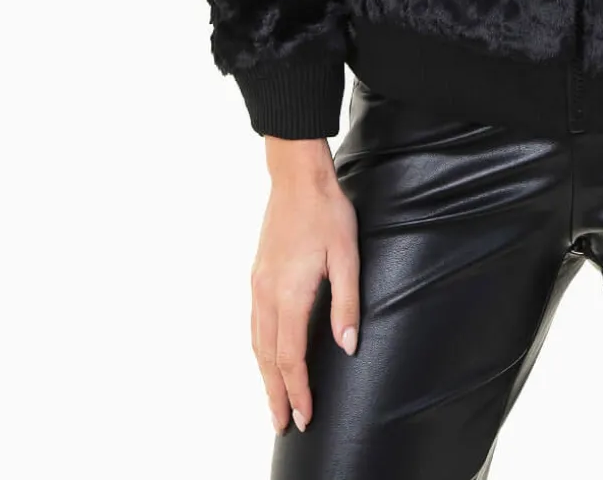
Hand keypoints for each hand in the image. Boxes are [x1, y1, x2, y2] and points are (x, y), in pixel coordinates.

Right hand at [251, 152, 360, 434]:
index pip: (290, 357)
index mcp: (289, 293)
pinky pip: (254, 324)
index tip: (306, 416)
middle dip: (276, 394)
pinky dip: (260, 351)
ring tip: (275, 401)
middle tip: (284, 425)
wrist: (297, 178)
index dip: (298, 390)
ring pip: (257, 343)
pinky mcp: (257, 275)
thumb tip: (348, 345)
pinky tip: (267, 357)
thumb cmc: (326, 212)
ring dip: (265, 376)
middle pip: (268, 357)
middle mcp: (266, 294)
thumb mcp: (347, 256)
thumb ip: (347, 303)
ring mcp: (258, 284)